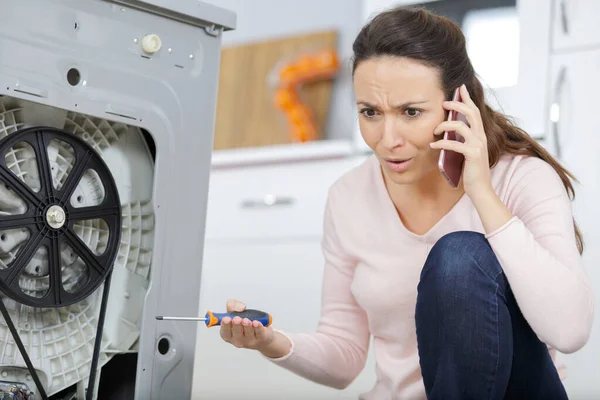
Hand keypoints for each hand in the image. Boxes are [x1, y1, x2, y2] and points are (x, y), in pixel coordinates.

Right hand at [219, 299, 290, 357]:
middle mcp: (238, 340)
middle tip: (236, 319)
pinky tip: (256, 323)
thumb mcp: (235, 311)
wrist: (263, 334)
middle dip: (236, 326)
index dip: (225, 326)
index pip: (225, 333)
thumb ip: (233, 305)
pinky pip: (259, 333)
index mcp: (229, 335)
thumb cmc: (245, 323)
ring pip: (248, 333)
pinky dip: (258, 327)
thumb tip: (241, 307)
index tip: (226, 319)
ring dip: (246, 326)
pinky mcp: (261, 339)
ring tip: (246, 320)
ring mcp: (250, 341)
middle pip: (236, 334)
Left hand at [430, 84, 491, 200]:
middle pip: (470, 113)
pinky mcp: (473, 155)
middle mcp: (481, 137)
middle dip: (456, 104)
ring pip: (461, 126)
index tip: (460, 88)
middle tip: (444, 102)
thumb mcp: (465, 153)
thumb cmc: (471, 172)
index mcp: (480, 135)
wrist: (481, 189)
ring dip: (445, 125)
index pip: (475, 111)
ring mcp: (478, 145)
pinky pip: (455, 144)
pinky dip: (442, 143)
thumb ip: (460, 141)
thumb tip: (445, 132)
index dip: (468, 98)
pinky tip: (433, 145)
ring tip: (435, 130)